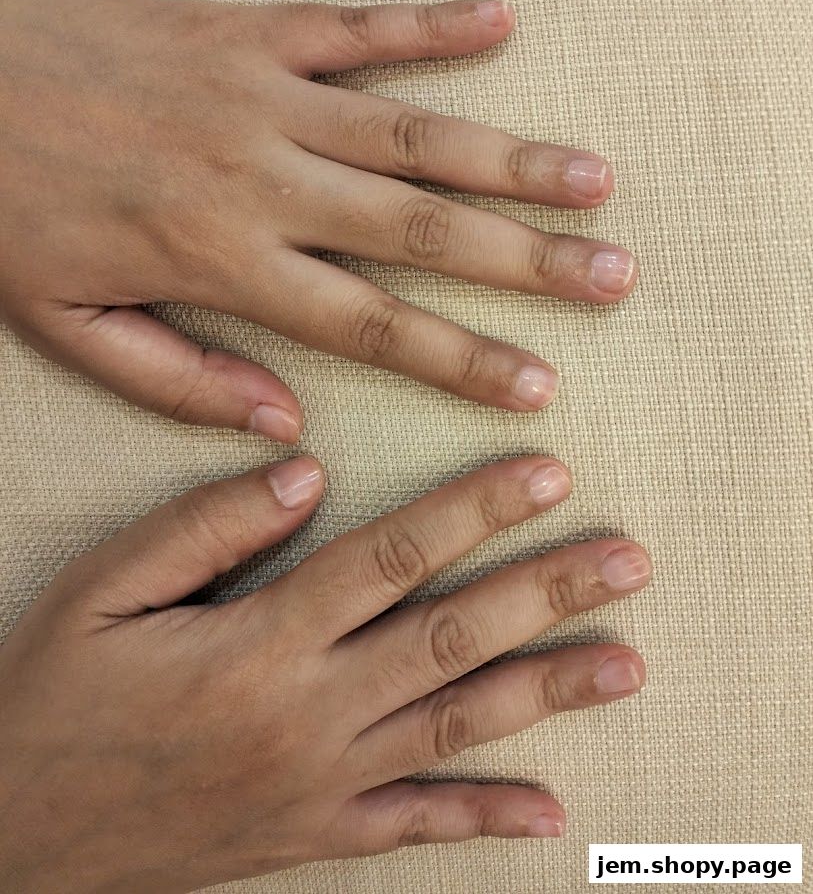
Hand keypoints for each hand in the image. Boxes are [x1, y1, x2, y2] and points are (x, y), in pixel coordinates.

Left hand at [0, 0, 636, 440]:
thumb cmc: (2, 209)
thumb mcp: (66, 327)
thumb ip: (181, 381)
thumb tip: (286, 428)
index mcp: (219, 259)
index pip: (370, 325)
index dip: (463, 359)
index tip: (538, 385)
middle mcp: (260, 175)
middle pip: (420, 227)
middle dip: (528, 259)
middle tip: (614, 276)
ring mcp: (259, 92)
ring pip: (410, 128)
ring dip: (508, 155)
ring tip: (593, 178)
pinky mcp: (244, 27)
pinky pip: (353, 23)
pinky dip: (428, 22)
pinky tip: (499, 21)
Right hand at [0, 455, 650, 891]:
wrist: (14, 835)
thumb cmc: (52, 701)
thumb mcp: (100, 591)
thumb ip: (205, 525)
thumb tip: (305, 477)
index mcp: (259, 642)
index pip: (393, 557)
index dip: (475, 511)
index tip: (544, 476)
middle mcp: (306, 714)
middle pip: (451, 638)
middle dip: (546, 593)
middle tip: (627, 561)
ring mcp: (318, 784)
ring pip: (456, 729)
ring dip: (548, 692)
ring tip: (627, 663)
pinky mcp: (310, 835)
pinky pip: (412, 828)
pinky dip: (482, 818)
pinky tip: (548, 809)